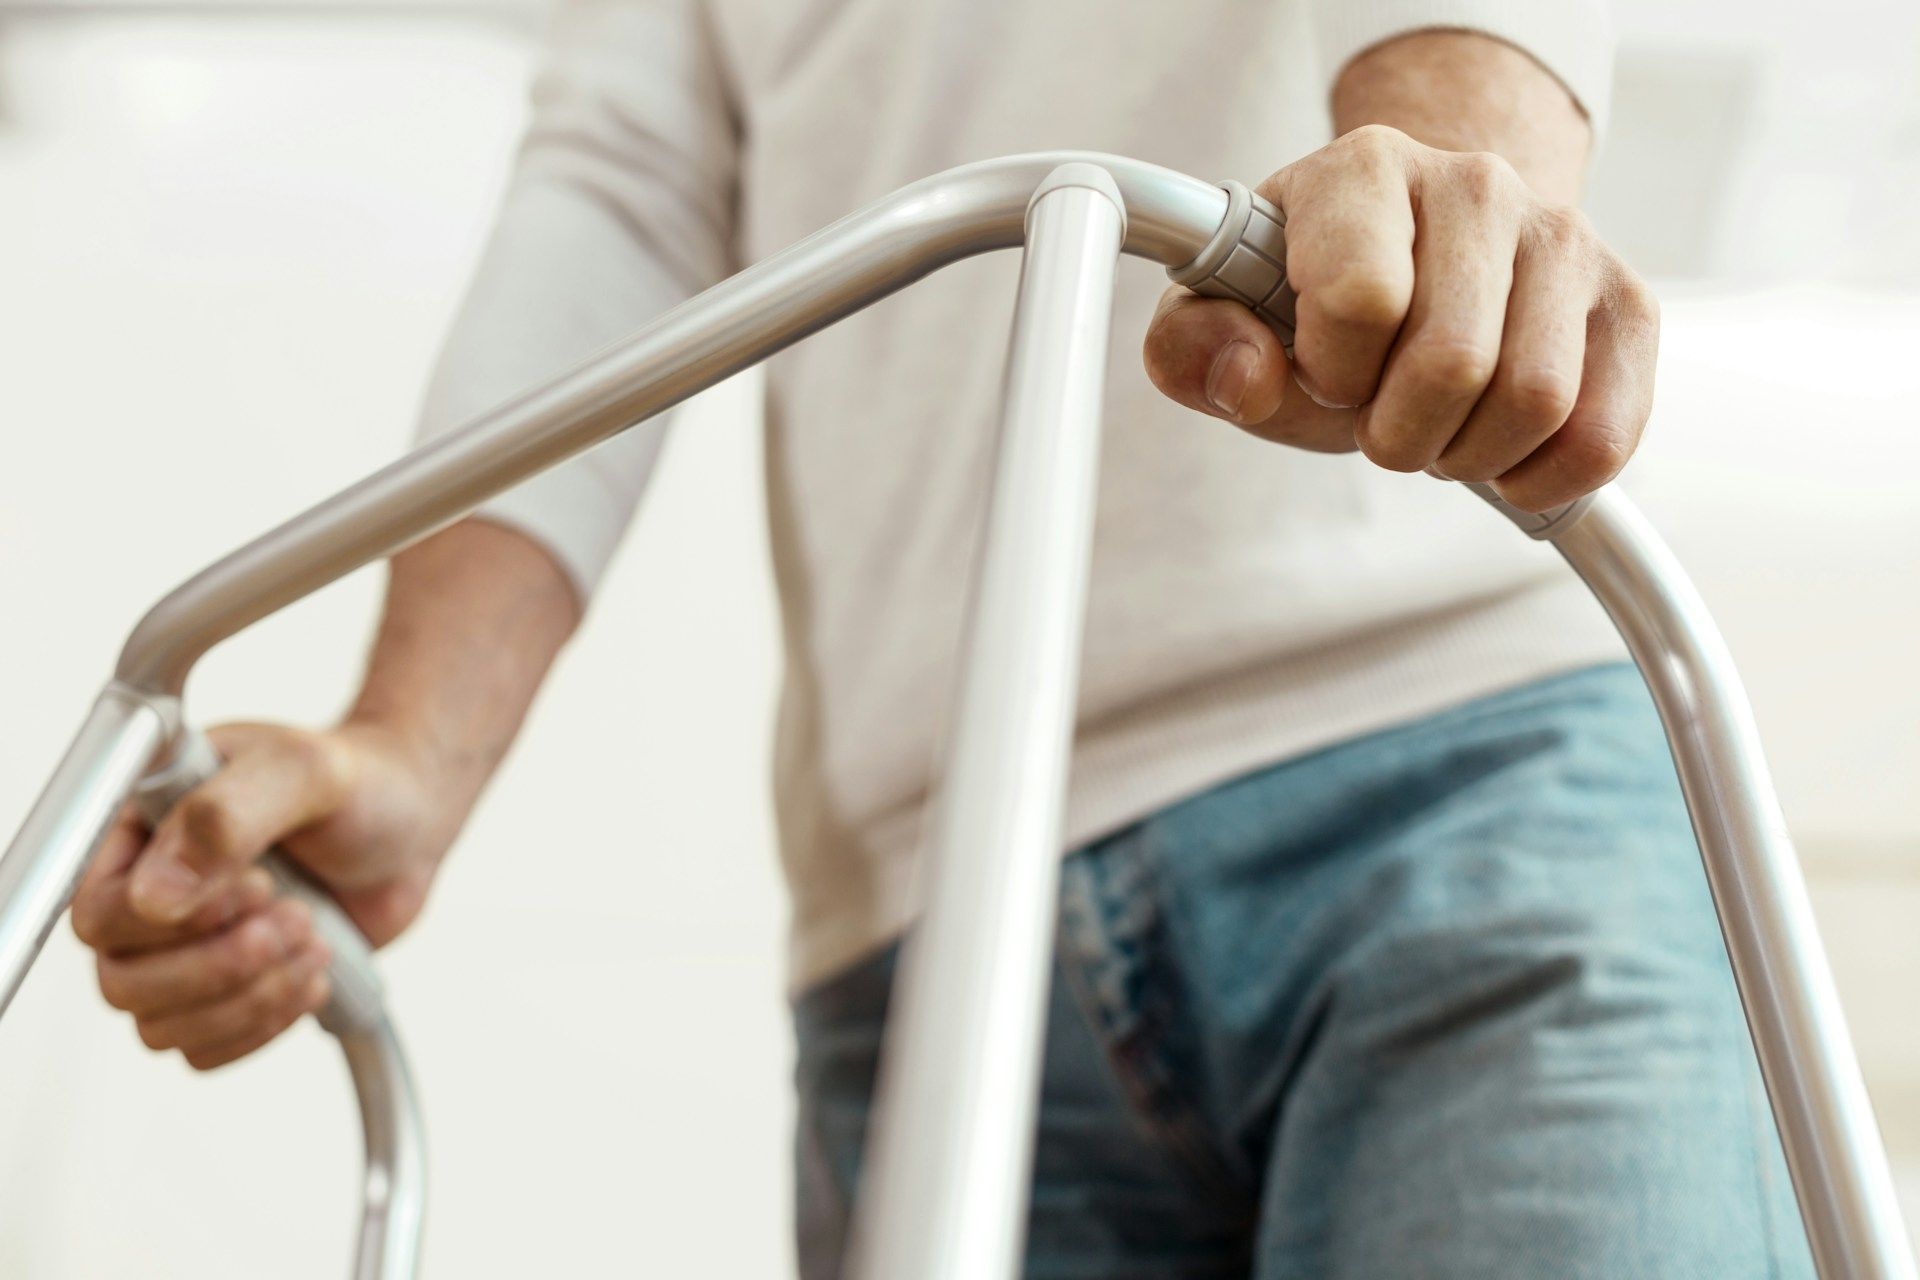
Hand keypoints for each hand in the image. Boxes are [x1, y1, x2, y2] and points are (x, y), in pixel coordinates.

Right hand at [72, 721, 456, 1069]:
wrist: (407, 819)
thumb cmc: (351, 783)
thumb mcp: (301, 771)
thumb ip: (226, 816)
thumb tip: (153, 897)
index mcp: (142, 833)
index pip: (95, 911)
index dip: (165, 923)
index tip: (259, 885)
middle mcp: (147, 898)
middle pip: (122, 982)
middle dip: (220, 965)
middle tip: (297, 916)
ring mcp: (182, 953)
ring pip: (161, 1026)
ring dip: (250, 996)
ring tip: (315, 936)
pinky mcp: (224, 992)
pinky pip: (205, 1048)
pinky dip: (262, 1025)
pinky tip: (315, 975)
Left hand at [1143, 124, 1658, 512]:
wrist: (1419, 257)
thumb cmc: (1312, 300)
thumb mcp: (1226, 318)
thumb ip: (1192, 349)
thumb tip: (1246, 375)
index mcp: (1362, 171)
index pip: (1359, 296)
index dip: (1330, 371)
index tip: (1323, 372)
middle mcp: (1475, 182)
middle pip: (1453, 365)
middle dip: (1398, 433)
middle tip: (1380, 420)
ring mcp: (1564, 236)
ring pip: (1535, 403)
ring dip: (1467, 454)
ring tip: (1437, 426)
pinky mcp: (1626, 302)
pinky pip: (1604, 436)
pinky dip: (1541, 477)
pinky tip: (1499, 453)